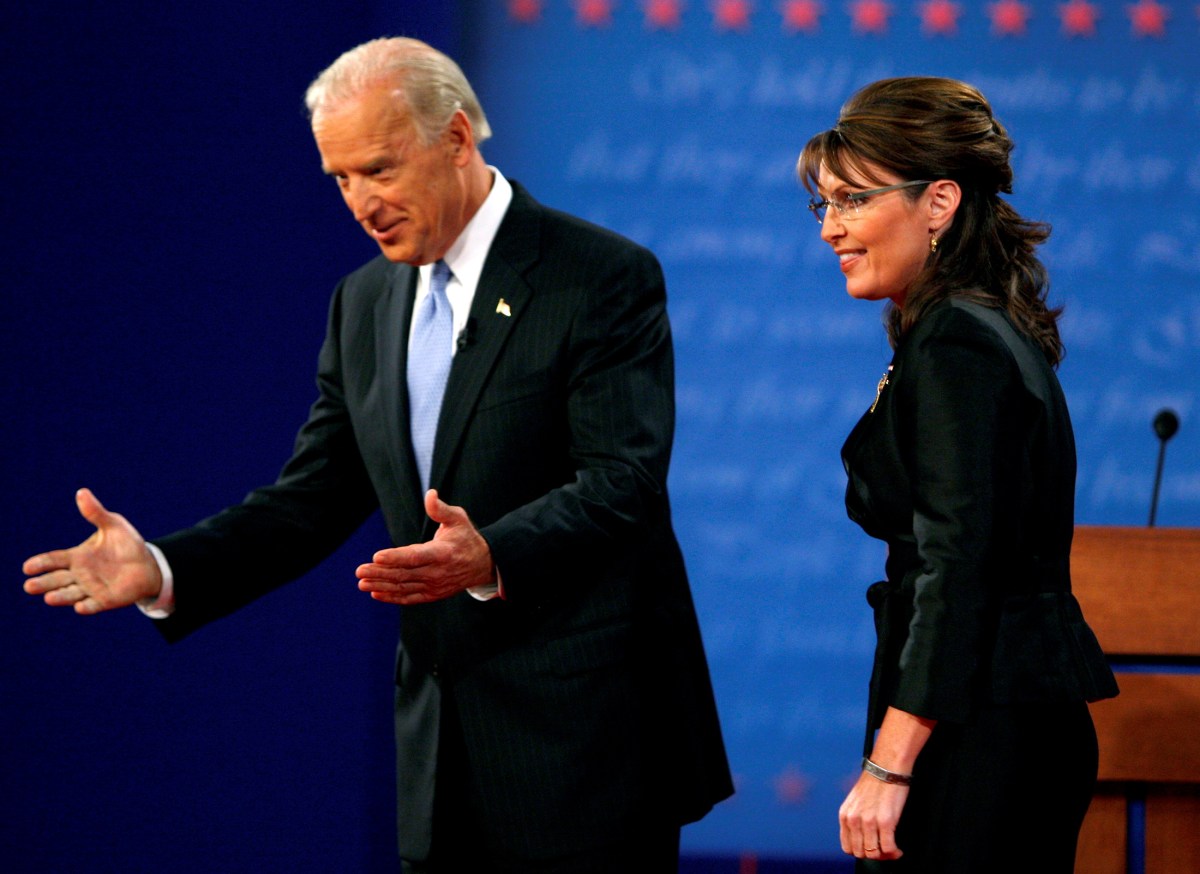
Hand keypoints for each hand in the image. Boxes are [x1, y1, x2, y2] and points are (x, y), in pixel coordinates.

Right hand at [23, 488, 162, 614]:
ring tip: (49, 598)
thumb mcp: (113, 525)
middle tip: (29, 586)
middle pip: (56, 580)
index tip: (28, 566)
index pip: (54, 559)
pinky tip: (80, 607)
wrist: (149, 564)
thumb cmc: (127, 544)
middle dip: (43, 583)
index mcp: (78, 556)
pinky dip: (86, 607)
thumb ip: (96, 513)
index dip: (41, 563)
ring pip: (70, 594)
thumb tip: (81, 492)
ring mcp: (91, 589)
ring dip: (60, 597)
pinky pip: (93, 606)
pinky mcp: (105, 600)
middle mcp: (80, 575)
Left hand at [355, 490, 494, 604]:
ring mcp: (434, 586)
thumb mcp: (458, 519)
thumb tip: (430, 494)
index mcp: (442, 553)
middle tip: (359, 571)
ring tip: (362, 582)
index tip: (376, 556)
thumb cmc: (466, 537)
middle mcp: (437, 573)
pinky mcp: (432, 594)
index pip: (415, 557)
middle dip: (380, 573)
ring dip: (381, 585)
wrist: (483, 564)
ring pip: (404, 587)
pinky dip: (392, 597)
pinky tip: (376, 593)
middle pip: (404, 574)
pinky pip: (409, 598)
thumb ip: (441, 509)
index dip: (395, 557)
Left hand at [839, 769, 907, 860]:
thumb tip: (861, 838)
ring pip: (874, 854)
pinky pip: (888, 848)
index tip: (872, 850)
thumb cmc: (875, 782)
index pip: (847, 848)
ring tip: (893, 851)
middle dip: (874, 856)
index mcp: (844, 815)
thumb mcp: (855, 800)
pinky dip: (894, 853)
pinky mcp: (885, 821)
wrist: (887, 767)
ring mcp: (868, 821)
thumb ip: (854, 818)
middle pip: (860, 853)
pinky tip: (899, 850)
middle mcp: (853, 820)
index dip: (860, 853)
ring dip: (885, 856)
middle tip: (885, 851)